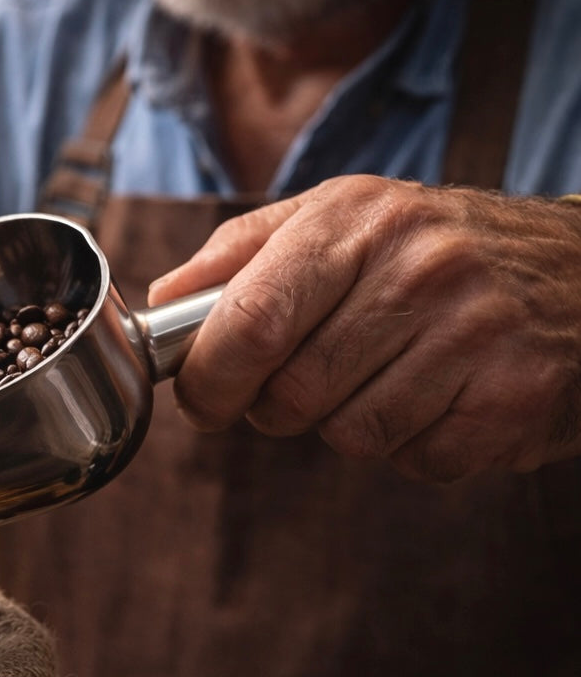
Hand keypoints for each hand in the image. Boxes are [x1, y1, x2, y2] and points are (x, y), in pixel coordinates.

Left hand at [147, 176, 580, 480]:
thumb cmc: (439, 248)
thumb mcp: (344, 216)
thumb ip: (243, 254)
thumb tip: (164, 302)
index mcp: (358, 220)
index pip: (251, 320)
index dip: (210, 378)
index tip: (202, 399)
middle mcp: (421, 269)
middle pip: (292, 393)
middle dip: (278, 408)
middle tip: (308, 383)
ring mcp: (475, 335)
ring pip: (349, 435)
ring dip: (350, 425)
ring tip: (389, 378)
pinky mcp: (513, 400)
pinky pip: (415, 460)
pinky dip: (416, 446)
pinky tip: (443, 399)